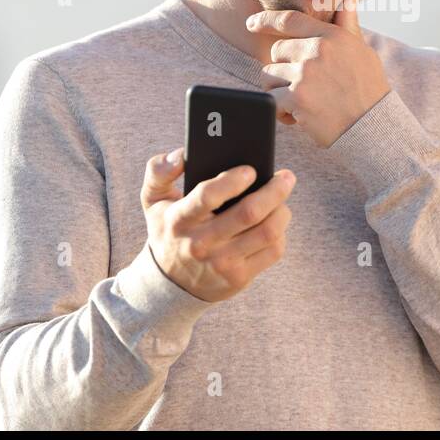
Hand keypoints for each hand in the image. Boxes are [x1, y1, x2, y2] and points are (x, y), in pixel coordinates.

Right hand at [139, 147, 295, 302]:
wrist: (170, 285)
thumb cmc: (168, 231)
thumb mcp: (153, 201)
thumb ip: (158, 172)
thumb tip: (180, 154)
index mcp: (180, 219)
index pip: (208, 196)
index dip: (233, 181)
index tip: (250, 170)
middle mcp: (201, 243)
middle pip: (249, 213)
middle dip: (275, 190)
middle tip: (286, 176)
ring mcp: (222, 263)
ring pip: (267, 232)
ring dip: (282, 210)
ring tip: (282, 198)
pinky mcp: (239, 278)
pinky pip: (273, 251)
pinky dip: (281, 233)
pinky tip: (276, 222)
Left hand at [246, 0, 391, 147]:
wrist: (373, 125)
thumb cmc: (369, 89)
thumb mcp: (363, 51)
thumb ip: (347, 25)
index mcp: (332, 36)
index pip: (290, 20)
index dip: (266, 20)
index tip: (251, 23)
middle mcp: (317, 51)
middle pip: (276, 51)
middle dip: (283, 68)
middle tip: (303, 85)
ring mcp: (305, 74)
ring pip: (269, 76)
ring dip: (279, 90)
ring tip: (302, 101)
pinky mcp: (297, 99)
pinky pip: (271, 100)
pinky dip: (281, 112)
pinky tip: (300, 117)